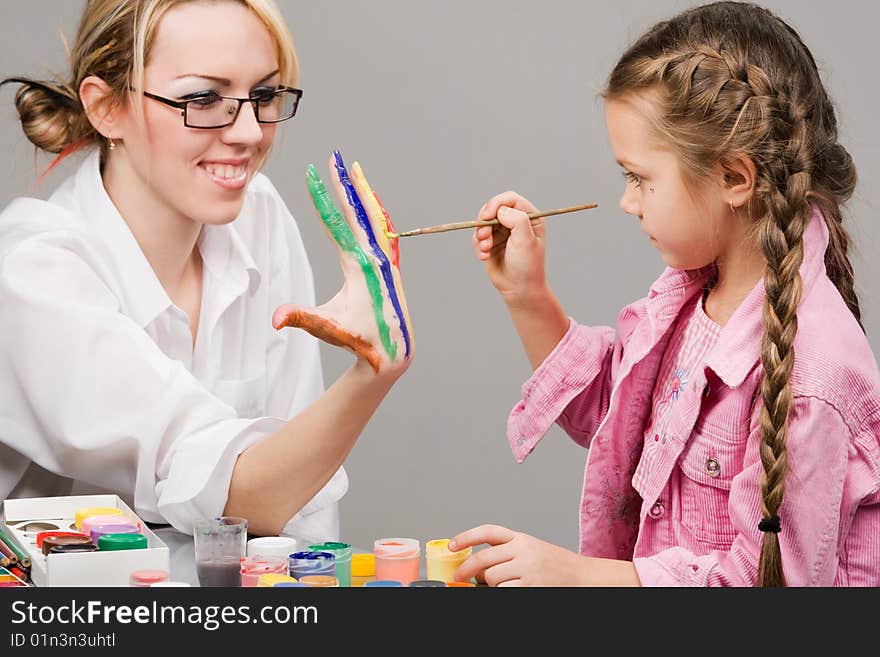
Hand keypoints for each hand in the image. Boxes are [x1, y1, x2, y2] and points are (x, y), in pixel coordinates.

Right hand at [273, 150, 413, 375]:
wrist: (394, 350)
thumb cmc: (360, 340)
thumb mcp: (328, 328)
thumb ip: (301, 318)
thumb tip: (275, 320)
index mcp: (359, 266)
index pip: (337, 223)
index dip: (323, 197)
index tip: (313, 173)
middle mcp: (376, 257)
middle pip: (358, 211)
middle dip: (344, 182)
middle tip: (335, 156)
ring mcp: (386, 260)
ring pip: (376, 216)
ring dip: (363, 191)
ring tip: (355, 168)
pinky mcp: (391, 265)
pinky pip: (386, 230)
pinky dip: (378, 211)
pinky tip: (373, 202)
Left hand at [449, 524, 640, 586]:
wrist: (582, 577)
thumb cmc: (554, 565)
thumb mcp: (530, 550)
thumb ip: (506, 553)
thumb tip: (476, 568)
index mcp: (521, 538)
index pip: (489, 532)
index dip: (467, 536)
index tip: (452, 545)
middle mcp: (524, 550)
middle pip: (484, 559)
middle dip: (466, 569)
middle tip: (458, 577)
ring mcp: (528, 569)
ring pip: (492, 579)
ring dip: (491, 585)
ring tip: (503, 584)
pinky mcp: (532, 586)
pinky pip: (505, 591)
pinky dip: (503, 592)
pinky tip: (513, 589)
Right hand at [472, 191, 548, 306]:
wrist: (519, 289)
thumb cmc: (527, 266)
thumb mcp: (526, 241)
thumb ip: (517, 220)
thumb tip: (501, 210)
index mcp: (529, 217)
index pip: (510, 199)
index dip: (496, 203)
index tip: (487, 215)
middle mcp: (515, 222)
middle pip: (493, 208)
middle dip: (485, 222)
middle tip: (483, 236)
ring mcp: (502, 232)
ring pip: (483, 222)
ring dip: (481, 235)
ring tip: (485, 249)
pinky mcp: (491, 243)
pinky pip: (478, 237)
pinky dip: (478, 246)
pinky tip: (484, 257)